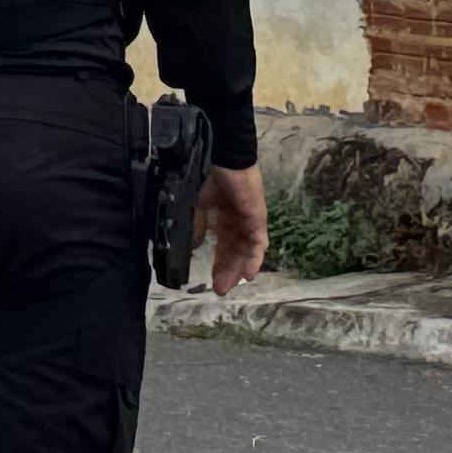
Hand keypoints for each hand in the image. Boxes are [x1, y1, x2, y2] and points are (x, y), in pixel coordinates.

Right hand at [195, 164, 267, 295]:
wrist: (229, 163)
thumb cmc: (216, 181)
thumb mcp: (202, 206)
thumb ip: (199, 226)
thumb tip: (193, 247)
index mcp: (227, 223)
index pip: (224, 250)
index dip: (218, 266)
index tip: (211, 282)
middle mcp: (240, 228)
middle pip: (235, 256)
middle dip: (227, 272)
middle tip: (219, 290)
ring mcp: (250, 226)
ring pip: (245, 254)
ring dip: (237, 270)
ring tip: (228, 286)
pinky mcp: (257, 222)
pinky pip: (257, 245)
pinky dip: (253, 260)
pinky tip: (247, 275)